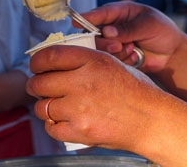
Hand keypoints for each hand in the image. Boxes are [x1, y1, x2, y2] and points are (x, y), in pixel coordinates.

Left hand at [27, 46, 169, 152]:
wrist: (151, 120)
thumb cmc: (136, 91)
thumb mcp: (113, 62)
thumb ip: (85, 59)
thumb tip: (55, 60)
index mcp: (92, 61)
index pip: (50, 56)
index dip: (36, 61)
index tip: (36, 66)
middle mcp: (83, 82)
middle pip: (40, 83)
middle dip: (35, 86)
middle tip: (40, 88)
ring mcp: (79, 109)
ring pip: (42, 107)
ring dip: (45, 107)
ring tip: (56, 106)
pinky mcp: (80, 131)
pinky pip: (51, 128)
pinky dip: (54, 126)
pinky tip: (64, 121)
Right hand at [80, 2, 186, 106]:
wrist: (171, 53)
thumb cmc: (162, 31)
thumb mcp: (149, 25)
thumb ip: (129, 29)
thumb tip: (107, 31)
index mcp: (119, 12)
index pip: (99, 13)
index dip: (87, 18)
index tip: (76, 22)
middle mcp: (111, 27)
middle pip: (94, 35)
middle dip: (105, 42)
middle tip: (119, 45)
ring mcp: (112, 43)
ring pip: (100, 51)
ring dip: (116, 53)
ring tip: (133, 49)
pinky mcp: (115, 58)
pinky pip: (110, 62)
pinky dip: (123, 61)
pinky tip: (135, 57)